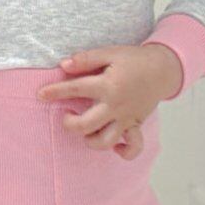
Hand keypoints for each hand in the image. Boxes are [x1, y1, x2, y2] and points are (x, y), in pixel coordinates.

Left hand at [35, 43, 182, 156]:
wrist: (163, 69)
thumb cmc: (134, 59)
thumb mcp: (110, 52)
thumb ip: (86, 59)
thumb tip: (64, 65)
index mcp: (108, 85)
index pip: (76, 89)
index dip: (55, 92)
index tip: (41, 95)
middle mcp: (116, 105)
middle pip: (86, 125)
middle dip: (70, 124)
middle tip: (67, 116)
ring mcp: (126, 118)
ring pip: (105, 141)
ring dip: (90, 140)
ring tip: (86, 129)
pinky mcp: (135, 125)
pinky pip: (132, 147)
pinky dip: (122, 152)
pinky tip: (113, 146)